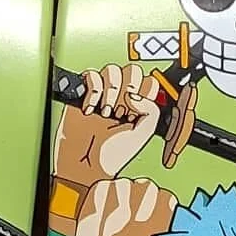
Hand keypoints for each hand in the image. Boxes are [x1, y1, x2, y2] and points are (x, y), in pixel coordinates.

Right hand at [53, 63, 160, 185]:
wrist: (86, 166)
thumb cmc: (112, 155)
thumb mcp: (143, 134)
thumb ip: (151, 110)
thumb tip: (134, 94)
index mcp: (138, 105)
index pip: (149, 81)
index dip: (145, 92)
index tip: (136, 112)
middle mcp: (122, 96)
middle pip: (133, 70)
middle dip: (129, 90)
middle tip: (121, 113)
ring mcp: (103, 93)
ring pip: (112, 70)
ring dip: (111, 92)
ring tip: (107, 113)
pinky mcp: (84, 93)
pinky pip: (91, 76)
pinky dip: (93, 92)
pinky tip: (91, 110)